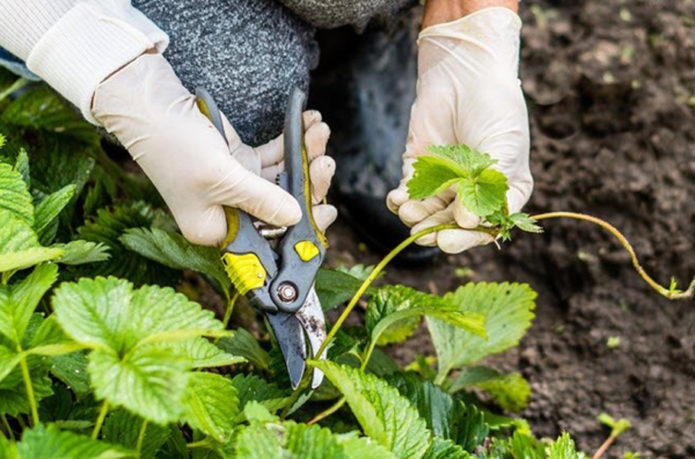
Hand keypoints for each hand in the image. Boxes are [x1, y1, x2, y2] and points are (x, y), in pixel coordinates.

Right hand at [92, 53, 335, 245]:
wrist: (150, 103)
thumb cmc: (174, 146)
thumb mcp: (220, 178)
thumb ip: (262, 200)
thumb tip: (297, 217)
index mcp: (216, 230)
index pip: (267, 241)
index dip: (299, 230)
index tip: (325, 212)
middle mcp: (228, 212)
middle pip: (281, 209)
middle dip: (308, 185)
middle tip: (325, 164)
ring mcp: (236, 185)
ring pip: (282, 179)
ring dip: (304, 156)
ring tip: (318, 132)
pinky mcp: (239, 161)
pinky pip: (274, 157)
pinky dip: (291, 142)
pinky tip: (307, 123)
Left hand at [386, 7, 531, 253]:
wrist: (465, 72)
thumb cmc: (494, 109)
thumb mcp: (504, 149)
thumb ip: (487, 188)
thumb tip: (467, 223)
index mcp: (502, 193)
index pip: (486, 227)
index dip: (468, 238)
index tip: (449, 241)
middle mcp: (473, 193)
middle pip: (454, 225)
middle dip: (438, 231)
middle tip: (424, 235)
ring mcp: (445, 182)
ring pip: (429, 213)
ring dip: (417, 218)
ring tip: (409, 213)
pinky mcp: (419, 169)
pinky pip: (408, 194)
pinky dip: (400, 201)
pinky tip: (396, 200)